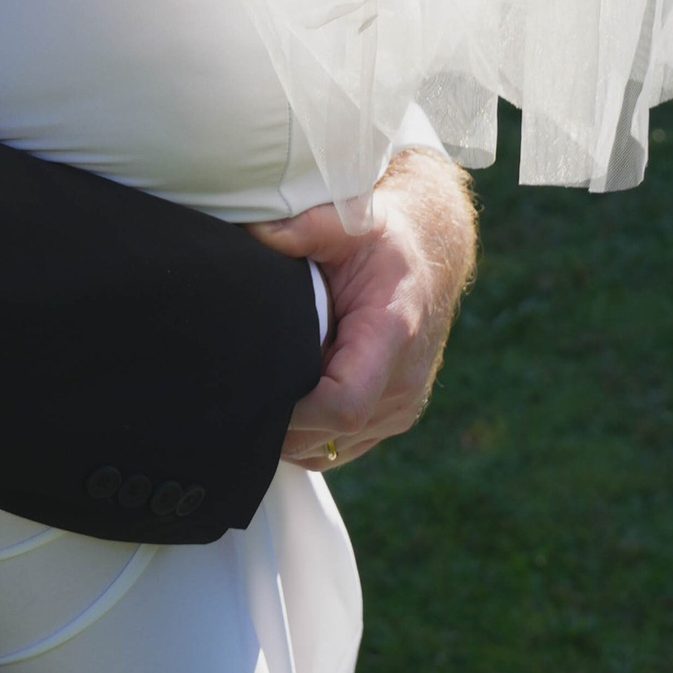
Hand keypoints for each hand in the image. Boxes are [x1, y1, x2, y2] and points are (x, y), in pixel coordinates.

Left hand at [259, 149, 477, 473]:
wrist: (429, 262)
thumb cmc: (382, 243)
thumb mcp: (348, 222)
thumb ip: (305, 227)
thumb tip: (257, 232)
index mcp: (391, 335)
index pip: (343, 403)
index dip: (296, 408)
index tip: (258, 383)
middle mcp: (401, 384)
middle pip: (328, 433)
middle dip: (280, 418)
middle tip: (243, 384)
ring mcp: (399, 409)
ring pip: (329, 449)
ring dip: (291, 431)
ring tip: (266, 386)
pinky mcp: (390, 419)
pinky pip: (337, 449)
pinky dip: (308, 435)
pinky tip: (289, 398)